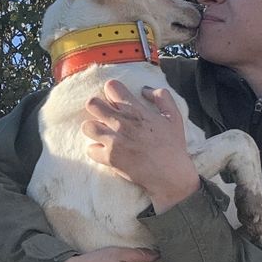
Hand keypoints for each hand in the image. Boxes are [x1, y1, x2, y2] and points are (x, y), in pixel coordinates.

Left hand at [82, 80, 199, 211]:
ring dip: (94, 129)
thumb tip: (144, 90)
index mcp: (136, 110)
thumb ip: (162, 97)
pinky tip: (104, 151)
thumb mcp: (174, 116)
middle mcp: (122, 123)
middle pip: (92, 104)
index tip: (115, 100)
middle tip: (104, 115)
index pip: (111, 87)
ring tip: (103, 133)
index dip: (112, 91)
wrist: (171, 174)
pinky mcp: (110, 158)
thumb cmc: (173, 145)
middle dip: (97, 107)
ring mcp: (114, 141)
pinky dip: (96, 151)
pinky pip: (90, 149)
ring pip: (87, 126)